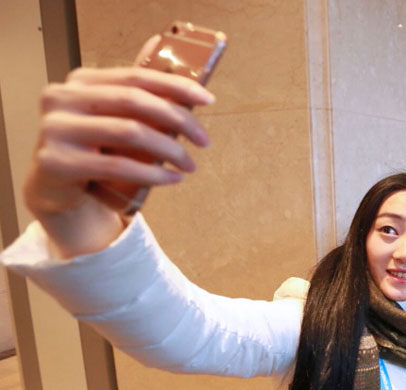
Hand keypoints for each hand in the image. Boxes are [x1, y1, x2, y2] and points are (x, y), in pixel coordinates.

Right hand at [24, 63, 213, 256]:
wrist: (56, 188)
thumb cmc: (92, 149)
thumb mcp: (111, 115)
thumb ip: (132, 86)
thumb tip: (159, 43)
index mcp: (80, 82)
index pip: (136, 76)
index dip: (176, 86)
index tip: (208, 100)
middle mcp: (62, 99)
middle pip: (135, 101)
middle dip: (178, 120)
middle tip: (204, 141)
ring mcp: (55, 129)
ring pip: (129, 132)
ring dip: (170, 150)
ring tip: (190, 165)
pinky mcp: (57, 162)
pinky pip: (118, 166)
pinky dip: (153, 174)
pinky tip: (173, 179)